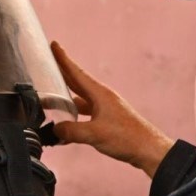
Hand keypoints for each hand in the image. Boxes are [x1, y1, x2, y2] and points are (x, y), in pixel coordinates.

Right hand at [50, 41, 173, 177]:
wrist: (148, 150)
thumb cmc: (126, 137)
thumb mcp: (94, 134)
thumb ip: (71, 131)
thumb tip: (55, 130)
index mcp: (99, 94)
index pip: (76, 73)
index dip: (63, 59)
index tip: (54, 45)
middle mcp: (101, 98)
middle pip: (76, 83)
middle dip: (61, 74)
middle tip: (47, 66)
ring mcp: (104, 109)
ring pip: (79, 100)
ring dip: (65, 99)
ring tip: (49, 99)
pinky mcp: (106, 121)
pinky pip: (85, 115)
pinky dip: (73, 118)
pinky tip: (65, 127)